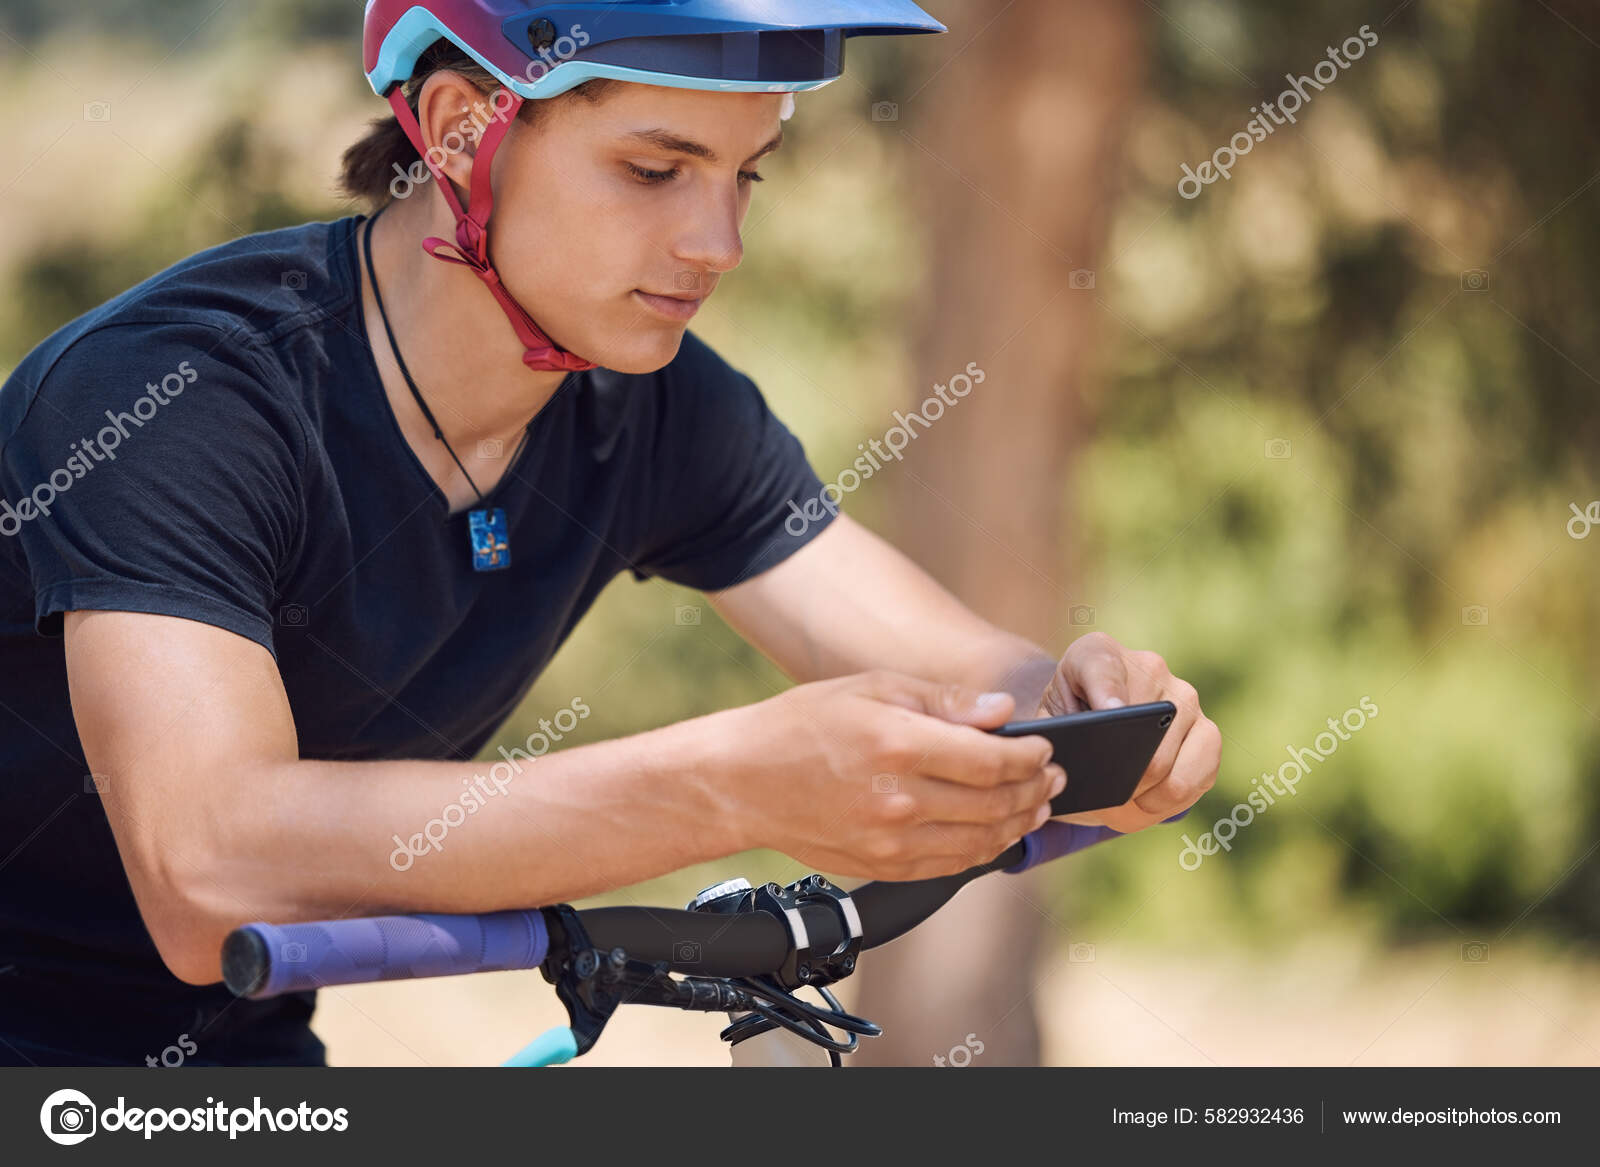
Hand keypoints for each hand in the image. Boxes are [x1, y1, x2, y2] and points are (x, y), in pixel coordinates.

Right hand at [723, 671, 1065, 880]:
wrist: (744, 781)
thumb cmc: (804, 724)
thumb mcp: (871, 688)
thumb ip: (943, 702)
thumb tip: (1002, 713)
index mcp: (898, 745)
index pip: (991, 760)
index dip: (1030, 756)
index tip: (1045, 748)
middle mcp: (898, 799)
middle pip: (994, 803)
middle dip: (1034, 789)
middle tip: (1053, 777)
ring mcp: (890, 841)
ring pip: (980, 841)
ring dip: (1018, 823)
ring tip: (1036, 805)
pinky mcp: (882, 866)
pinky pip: (951, 866)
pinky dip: (984, 851)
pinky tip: (996, 833)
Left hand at [1038, 632, 1219, 833]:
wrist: (1092, 719)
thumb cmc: (1066, 723)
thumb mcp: (1046, 723)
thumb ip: (1054, 734)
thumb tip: (1083, 761)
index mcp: (1097, 653)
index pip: (1102, 670)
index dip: (1109, 694)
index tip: (1112, 713)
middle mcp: (1150, 667)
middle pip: (1143, 744)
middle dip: (1120, 787)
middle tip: (1098, 802)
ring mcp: (1185, 697)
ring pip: (1171, 772)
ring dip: (1142, 801)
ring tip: (1119, 805)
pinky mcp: (1207, 732)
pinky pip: (1196, 782)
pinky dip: (1167, 804)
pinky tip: (1145, 802)